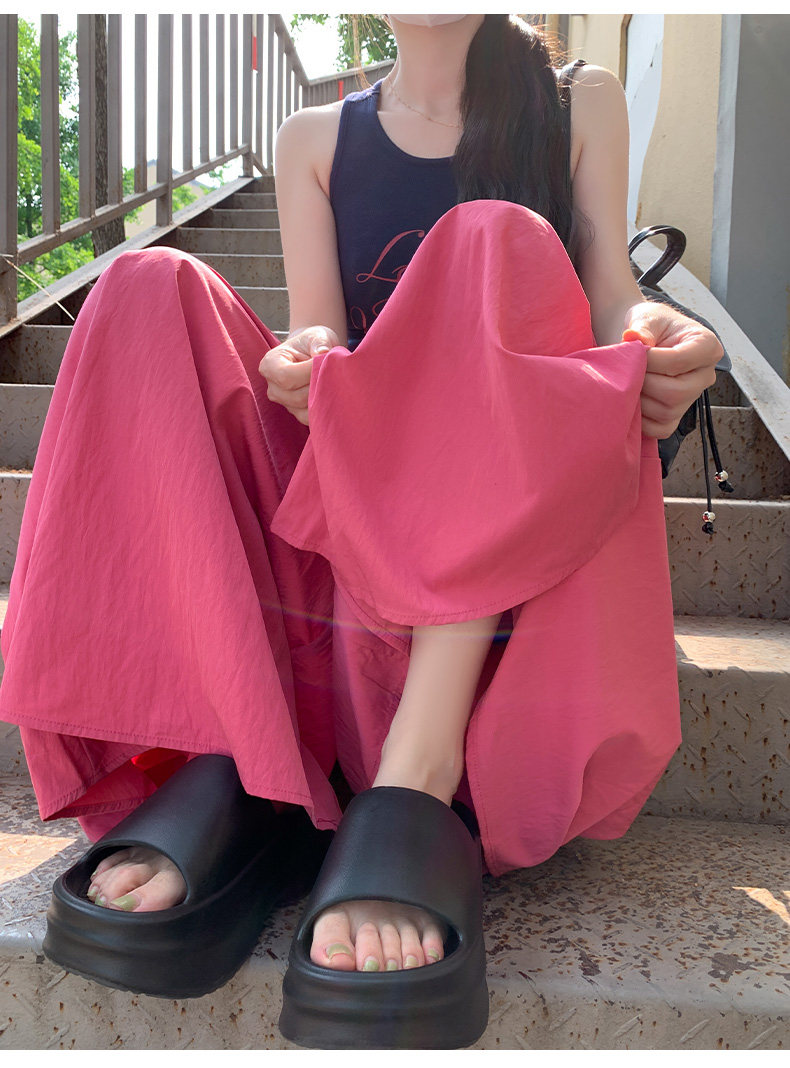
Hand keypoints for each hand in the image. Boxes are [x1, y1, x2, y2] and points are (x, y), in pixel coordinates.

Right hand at [258, 325, 339, 425]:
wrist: (314, 353)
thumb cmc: (313, 343)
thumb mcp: (317, 335)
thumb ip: (320, 342)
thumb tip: (323, 353)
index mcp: (270, 365)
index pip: (286, 377)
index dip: (308, 372)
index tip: (326, 360)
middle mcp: (273, 388)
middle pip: (297, 397)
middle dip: (319, 385)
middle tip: (334, 371)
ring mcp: (284, 403)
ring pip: (305, 409)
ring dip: (323, 396)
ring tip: (333, 380)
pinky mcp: (297, 413)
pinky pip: (311, 418)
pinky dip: (323, 408)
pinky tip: (331, 393)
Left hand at [622, 302, 722, 437]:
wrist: (644, 340)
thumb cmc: (651, 326)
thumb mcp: (648, 317)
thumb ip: (642, 328)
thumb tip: (633, 338)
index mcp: (706, 346)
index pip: (679, 361)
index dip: (650, 359)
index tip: (632, 350)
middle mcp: (705, 375)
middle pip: (675, 392)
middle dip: (644, 382)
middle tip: (629, 369)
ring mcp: (692, 398)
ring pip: (666, 411)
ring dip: (639, 399)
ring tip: (627, 381)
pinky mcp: (676, 416)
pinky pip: (660, 429)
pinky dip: (641, 419)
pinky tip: (631, 399)